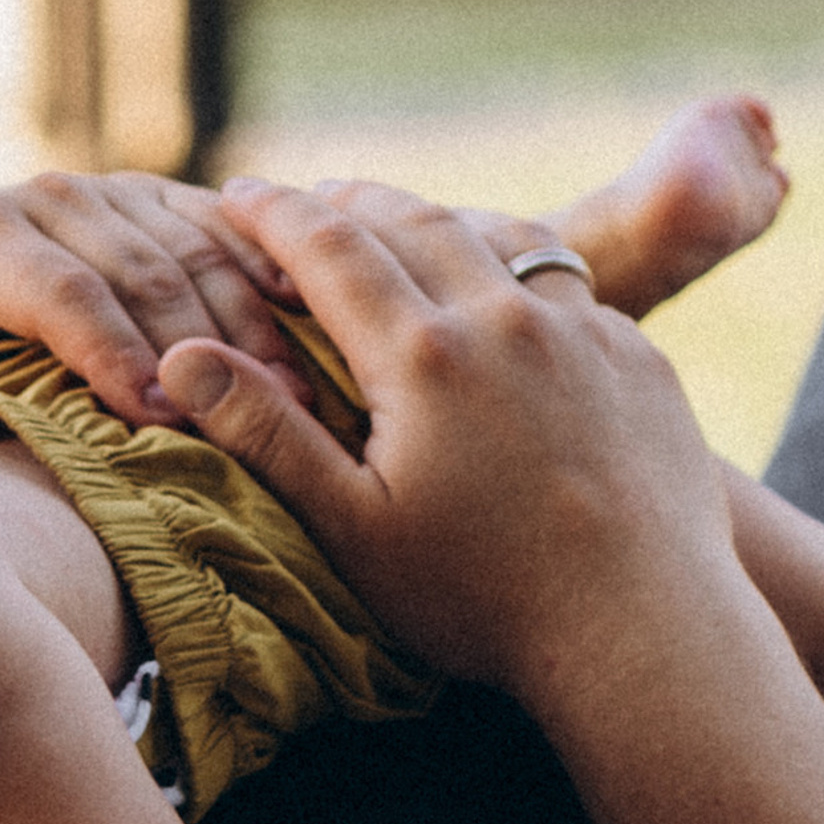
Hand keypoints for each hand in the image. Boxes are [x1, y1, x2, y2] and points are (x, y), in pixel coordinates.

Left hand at [0, 173, 312, 430]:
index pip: (56, 287)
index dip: (110, 352)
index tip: (158, 420)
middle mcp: (38, 197)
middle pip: (138, 266)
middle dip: (196, 349)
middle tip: (252, 429)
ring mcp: (101, 194)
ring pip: (190, 246)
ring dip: (247, 325)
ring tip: (292, 404)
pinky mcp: (150, 202)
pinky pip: (222, 229)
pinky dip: (268, 275)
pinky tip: (309, 331)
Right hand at [147, 178, 737, 696]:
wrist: (644, 628)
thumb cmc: (482, 599)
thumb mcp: (354, 529)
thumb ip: (268, 435)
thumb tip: (179, 356)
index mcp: (421, 355)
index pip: (328, 249)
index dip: (274, 215)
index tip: (237, 194)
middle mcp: (503, 317)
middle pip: (409, 221)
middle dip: (346, 202)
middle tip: (306, 199)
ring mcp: (582, 329)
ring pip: (495, 235)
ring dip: (433, 217)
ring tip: (397, 221)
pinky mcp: (636, 356)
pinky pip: (565, 280)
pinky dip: (512, 263)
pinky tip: (500, 290)